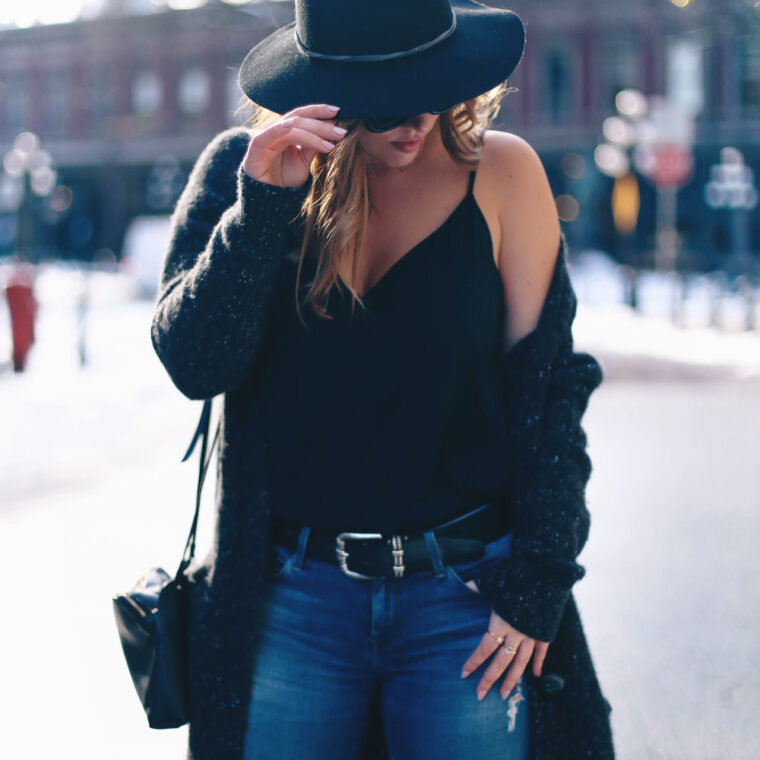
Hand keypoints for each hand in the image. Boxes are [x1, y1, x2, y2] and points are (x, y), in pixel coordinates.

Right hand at [243, 103, 347, 187]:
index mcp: (288, 131)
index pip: (304, 116)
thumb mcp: (304, 161)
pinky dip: (278, 129)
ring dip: (311, 133)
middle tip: (340, 132)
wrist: (267, 196)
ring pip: (289, 128)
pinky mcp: (256, 147)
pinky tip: (290, 126)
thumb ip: (314, 145)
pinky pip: (267, 135)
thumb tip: (332, 128)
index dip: (319, 112)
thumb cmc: (284, 177)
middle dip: (321, 124)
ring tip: (329, 142)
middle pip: (299, 120)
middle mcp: (277, 130)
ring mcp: (266, 136)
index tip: (338, 112)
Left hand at [461, 580, 549, 699]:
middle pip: (500, 661)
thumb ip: (475, 586)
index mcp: (500, 622)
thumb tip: (459, 583)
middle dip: (489, 679)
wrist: (545, 574)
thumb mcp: (490, 581)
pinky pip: (541, 651)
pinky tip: (535, 675)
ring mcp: (531, 634)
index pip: (484, 648)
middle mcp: (515, 633)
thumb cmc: (514, 576)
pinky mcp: (544, 632)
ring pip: (521, 662)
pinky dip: (539, 663)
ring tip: (504, 695)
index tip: (464, 673)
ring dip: (512, 679)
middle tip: (479, 695)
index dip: (474, 661)